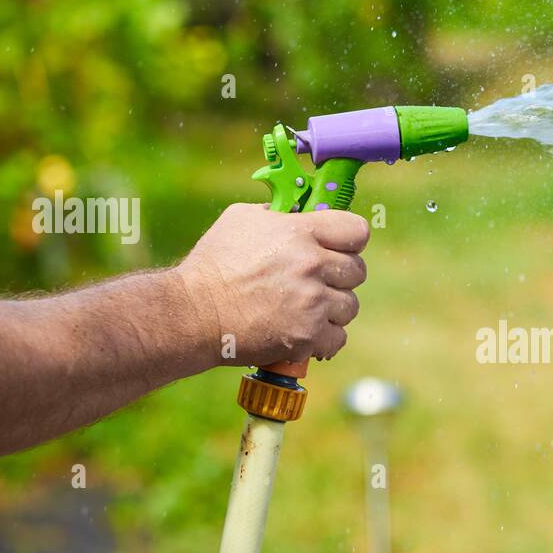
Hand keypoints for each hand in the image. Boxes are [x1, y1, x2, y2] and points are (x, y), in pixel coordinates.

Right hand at [175, 203, 368, 364]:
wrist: (194, 311)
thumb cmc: (214, 264)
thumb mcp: (242, 220)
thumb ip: (279, 214)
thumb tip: (301, 214)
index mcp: (301, 232)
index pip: (357, 231)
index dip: (351, 241)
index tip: (340, 249)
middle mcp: (312, 265)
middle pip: (358, 271)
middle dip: (340, 277)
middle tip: (317, 282)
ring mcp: (312, 303)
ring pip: (350, 306)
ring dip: (333, 309)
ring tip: (307, 308)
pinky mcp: (307, 336)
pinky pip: (338, 337)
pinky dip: (325, 338)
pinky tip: (305, 331)